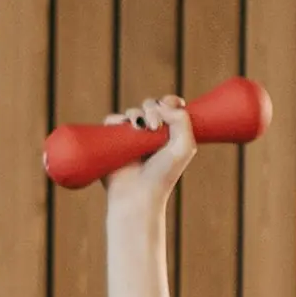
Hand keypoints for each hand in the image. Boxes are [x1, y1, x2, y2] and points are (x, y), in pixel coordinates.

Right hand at [104, 93, 197, 213]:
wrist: (138, 194)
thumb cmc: (164, 175)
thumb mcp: (184, 146)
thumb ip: (182, 120)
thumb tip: (161, 104)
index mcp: (169, 133)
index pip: (169, 106)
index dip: (170, 101)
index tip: (176, 104)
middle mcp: (150, 133)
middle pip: (150, 104)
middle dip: (153, 108)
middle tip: (155, 127)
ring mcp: (131, 137)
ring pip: (132, 111)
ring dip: (136, 113)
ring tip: (140, 128)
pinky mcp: (112, 142)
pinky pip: (111, 121)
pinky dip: (116, 120)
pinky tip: (123, 128)